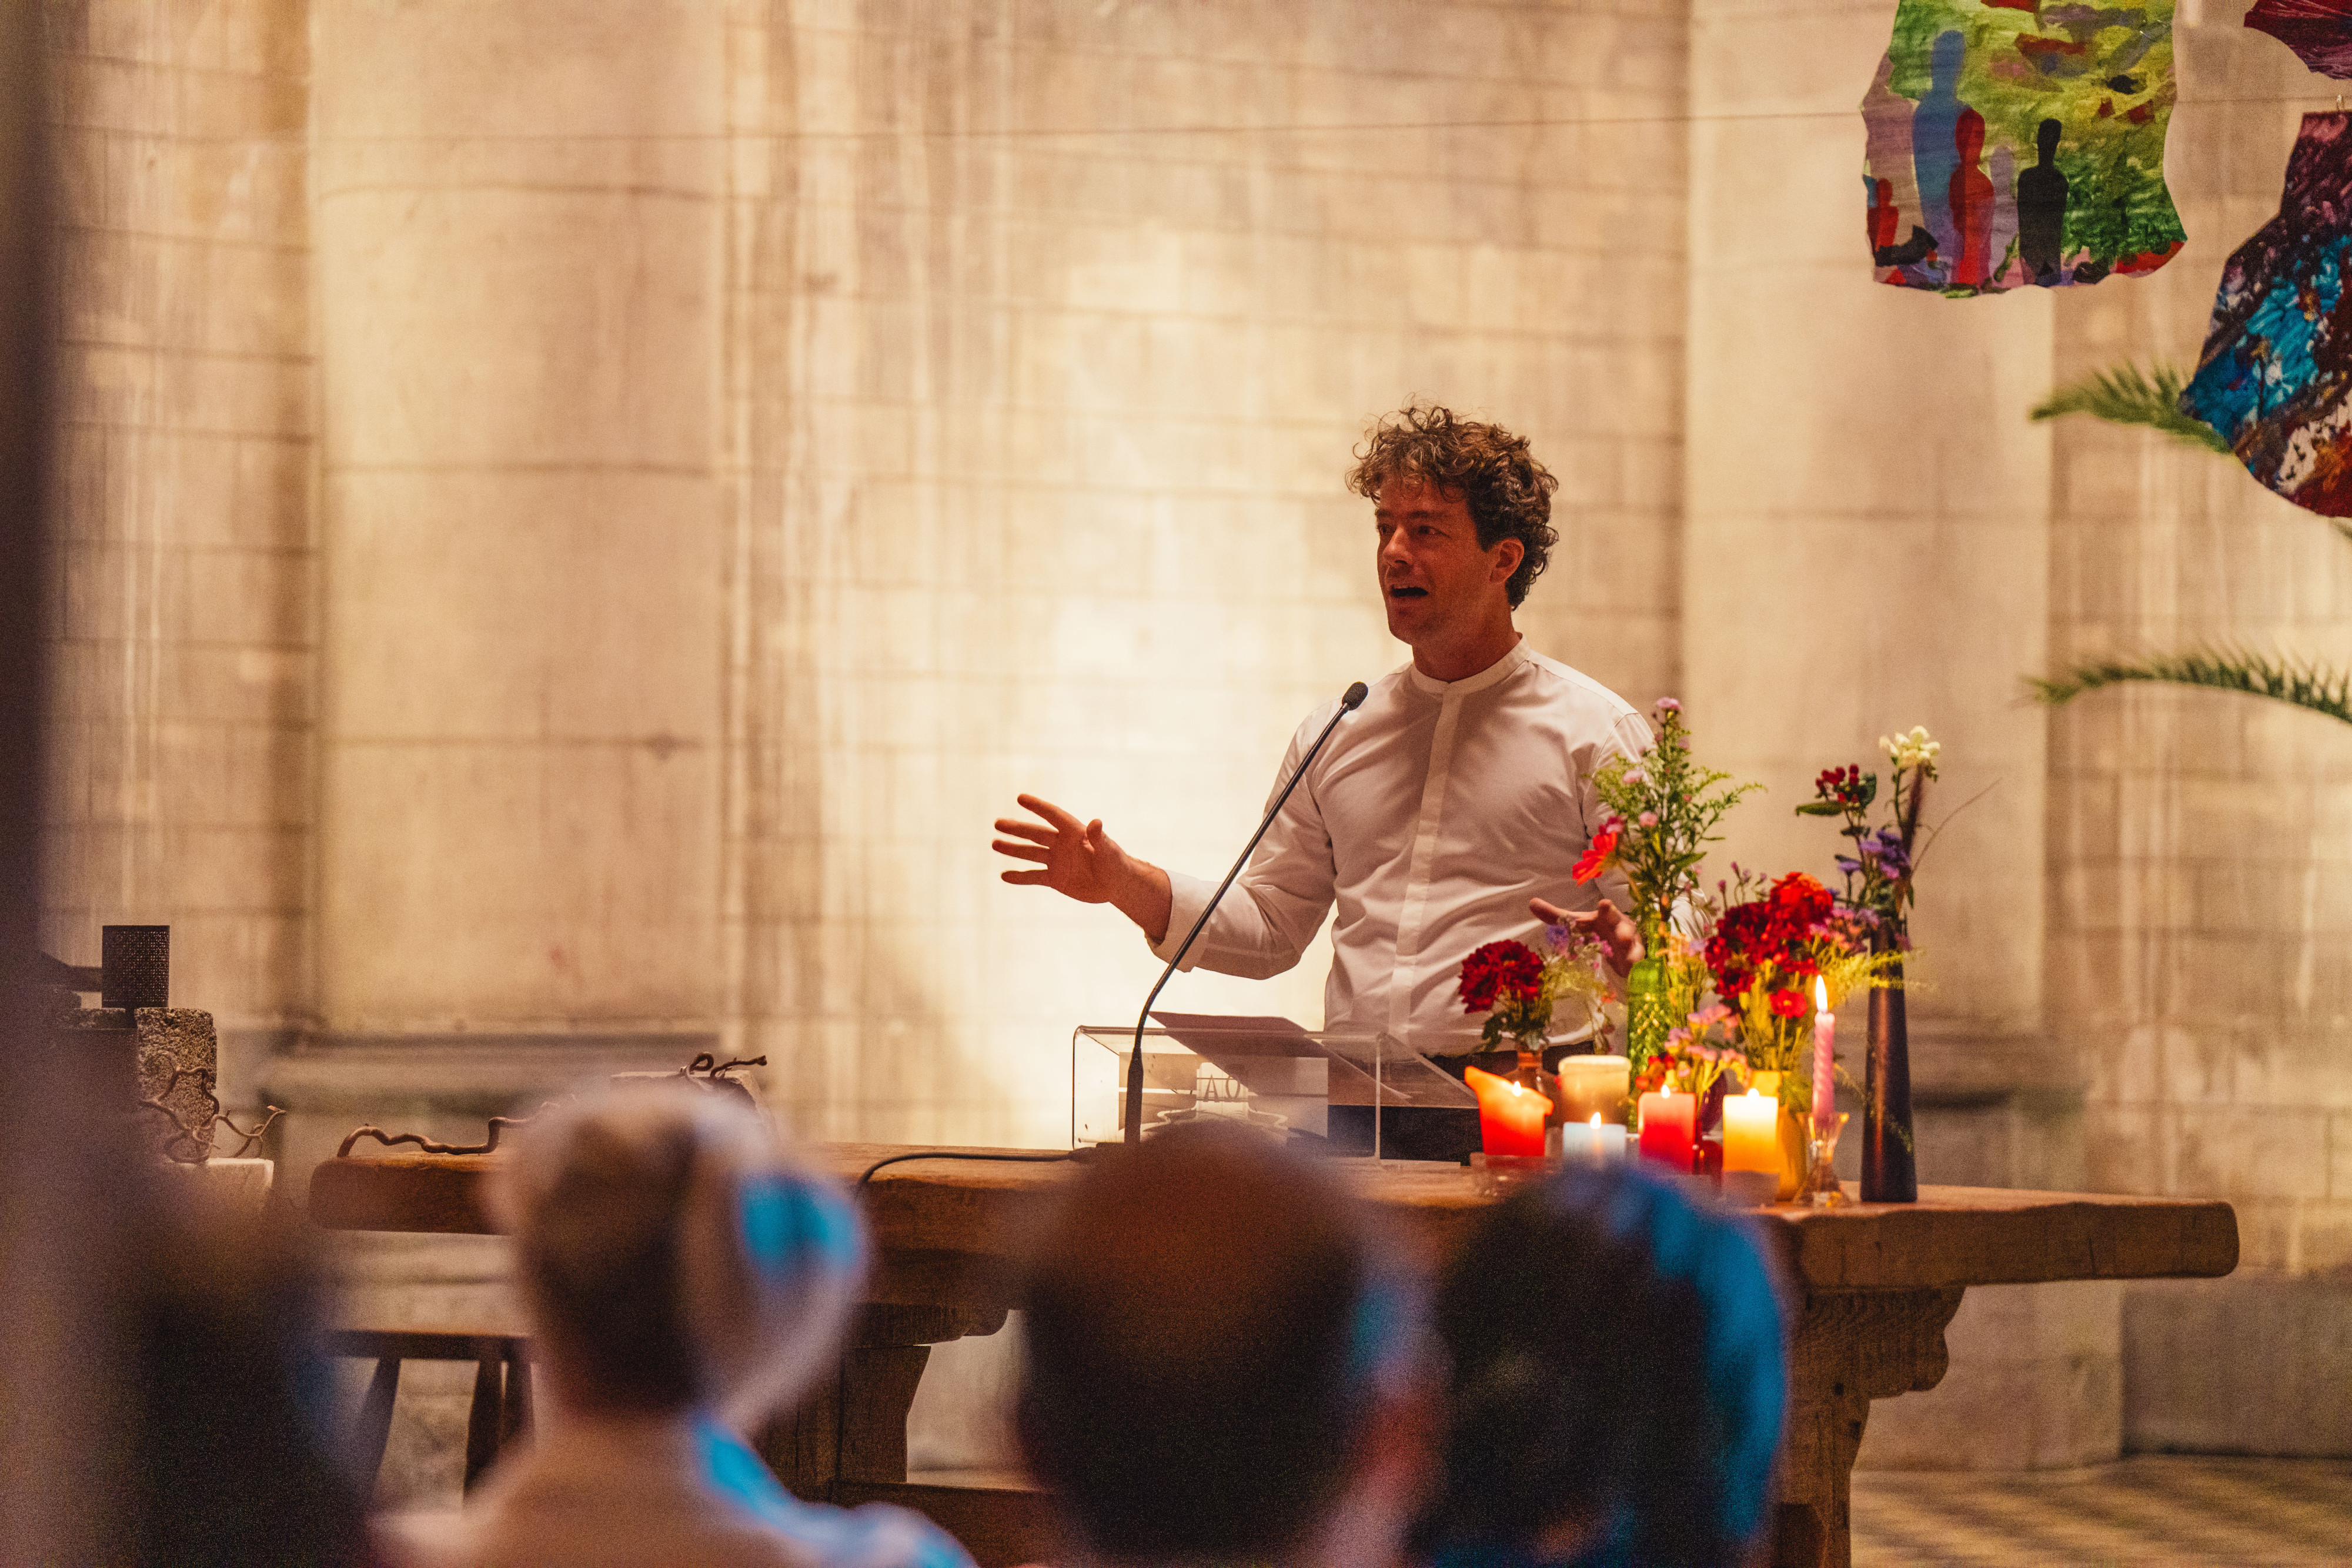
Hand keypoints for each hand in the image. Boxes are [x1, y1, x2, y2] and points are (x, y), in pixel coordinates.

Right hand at [994, 794, 1173, 940]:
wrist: (1118, 886)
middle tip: (997, 823)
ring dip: (1013, 849)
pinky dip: (1019, 877)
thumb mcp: (1109, 851)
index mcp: (1074, 833)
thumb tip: (1096, 822)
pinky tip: (1004, 876)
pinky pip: (1033, 877)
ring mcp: (1057, 861)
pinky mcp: (1055, 879)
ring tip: (994, 844)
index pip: (1053, 816)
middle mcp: (1062, 845)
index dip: (1038, 806)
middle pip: (1036, 834)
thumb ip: (1100, 838)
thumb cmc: (1117, 864)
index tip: (1020, 798)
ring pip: (1030, 853)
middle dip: (1017, 829)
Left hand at [1531, 894, 1640, 977]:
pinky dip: (1636, 969)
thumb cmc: (1596, 930)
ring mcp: (1631, 944)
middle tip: (1621, 936)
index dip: (1606, 909)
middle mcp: (1622, 928)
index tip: (1604, 904)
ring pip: (1634, 947)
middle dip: (1624, 932)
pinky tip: (1634, 974)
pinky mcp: (1635, 960)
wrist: (1617, 945)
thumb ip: (1556, 916)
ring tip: (1629, 960)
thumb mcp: (1576, 924)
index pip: (1607, 911)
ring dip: (1632, 953)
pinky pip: (1638, 964)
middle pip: (1624, 928)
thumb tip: (1531, 903)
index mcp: (1607, 917)